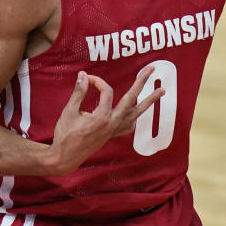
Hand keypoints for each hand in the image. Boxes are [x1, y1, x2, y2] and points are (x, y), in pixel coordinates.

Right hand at [46, 66, 163, 173]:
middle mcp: (112, 123)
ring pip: (136, 113)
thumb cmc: (65, 135)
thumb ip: (79, 92)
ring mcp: (114, 130)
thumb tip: (83, 75)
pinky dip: (135, 117)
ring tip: (161, 91)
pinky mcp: (112, 135)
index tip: (87, 79)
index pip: (106, 92)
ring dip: (148, 102)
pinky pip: (129, 125)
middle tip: (151, 69)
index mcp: (102, 117)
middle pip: (131, 99)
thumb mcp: (69, 111)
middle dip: (141, 82)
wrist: (65, 157)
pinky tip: (137, 113)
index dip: (97, 82)